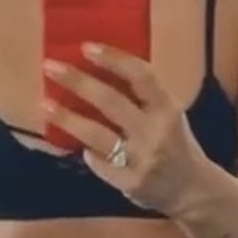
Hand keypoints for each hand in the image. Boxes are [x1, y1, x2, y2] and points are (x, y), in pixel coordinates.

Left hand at [42, 43, 210, 215]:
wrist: (193, 190)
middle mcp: (156, 132)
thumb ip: (144, 96)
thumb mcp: (169, 114)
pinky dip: (86, 152)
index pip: (141, 76)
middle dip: (77, 81)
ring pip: (95, 135)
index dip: (113, 59)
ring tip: (45, 104)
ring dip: (66, 118)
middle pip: (110, 101)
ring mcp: (141, 159)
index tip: (85, 47)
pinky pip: (98, 163)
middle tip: (50, 67)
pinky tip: (76, 145)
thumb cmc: (176, 144)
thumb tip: (101, 67)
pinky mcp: (130, 183)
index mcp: (168, 108)